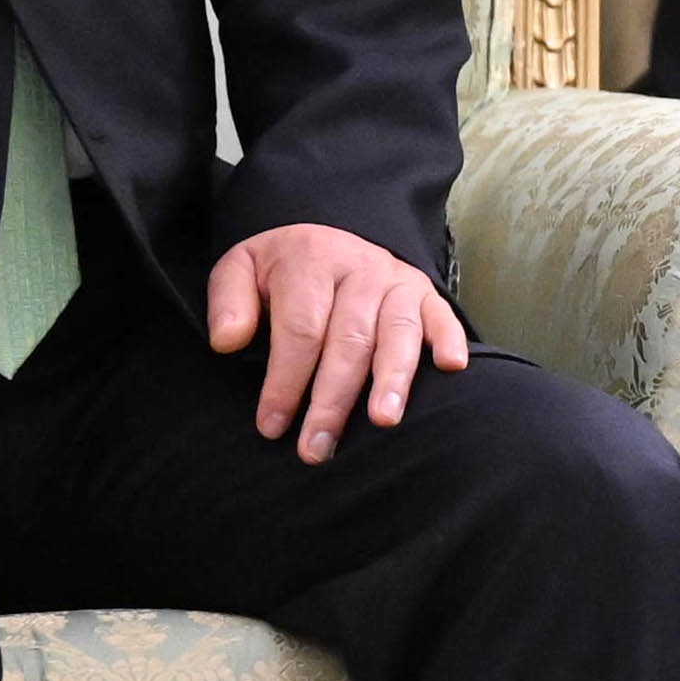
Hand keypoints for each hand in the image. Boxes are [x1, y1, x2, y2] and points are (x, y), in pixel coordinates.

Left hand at [193, 223, 471, 460]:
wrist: (326, 232)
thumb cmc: (281, 268)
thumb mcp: (241, 269)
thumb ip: (229, 302)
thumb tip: (227, 342)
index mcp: (310, 260)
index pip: (299, 330)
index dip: (285, 382)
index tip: (272, 426)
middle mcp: (359, 268)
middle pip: (348, 340)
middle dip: (332, 399)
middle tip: (317, 447)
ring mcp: (396, 280)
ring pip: (397, 332)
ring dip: (392, 378)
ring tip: (383, 421)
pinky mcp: (424, 291)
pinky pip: (442, 315)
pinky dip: (450, 340)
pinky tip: (452, 368)